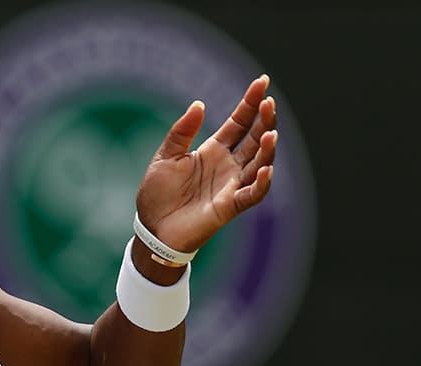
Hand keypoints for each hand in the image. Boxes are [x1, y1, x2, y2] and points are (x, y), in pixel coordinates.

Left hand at [135, 74, 277, 252]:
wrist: (151, 228)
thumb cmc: (157, 194)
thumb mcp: (165, 157)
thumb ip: (181, 132)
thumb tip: (199, 104)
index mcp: (213, 151)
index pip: (239, 123)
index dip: (250, 103)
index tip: (262, 81)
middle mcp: (228, 166)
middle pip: (254, 139)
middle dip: (264, 120)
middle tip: (268, 102)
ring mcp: (231, 185)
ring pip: (258, 163)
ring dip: (266, 149)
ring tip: (269, 132)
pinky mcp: (229, 206)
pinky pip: (251, 194)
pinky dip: (260, 183)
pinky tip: (265, 169)